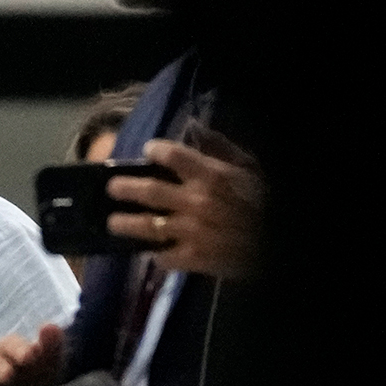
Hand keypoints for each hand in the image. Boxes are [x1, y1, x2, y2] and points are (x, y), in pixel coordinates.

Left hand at [106, 138, 263, 278]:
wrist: (273, 243)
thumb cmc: (262, 202)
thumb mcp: (248, 169)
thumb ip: (220, 147)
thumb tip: (193, 126)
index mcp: (212, 176)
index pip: (173, 156)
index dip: (155, 151)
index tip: (147, 151)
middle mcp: (197, 201)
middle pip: (150, 191)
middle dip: (125, 188)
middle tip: (112, 188)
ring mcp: (192, 232)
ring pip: (148, 226)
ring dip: (125, 224)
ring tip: (113, 222)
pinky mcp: (194, 259)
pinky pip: (164, 257)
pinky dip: (154, 254)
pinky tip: (149, 251)